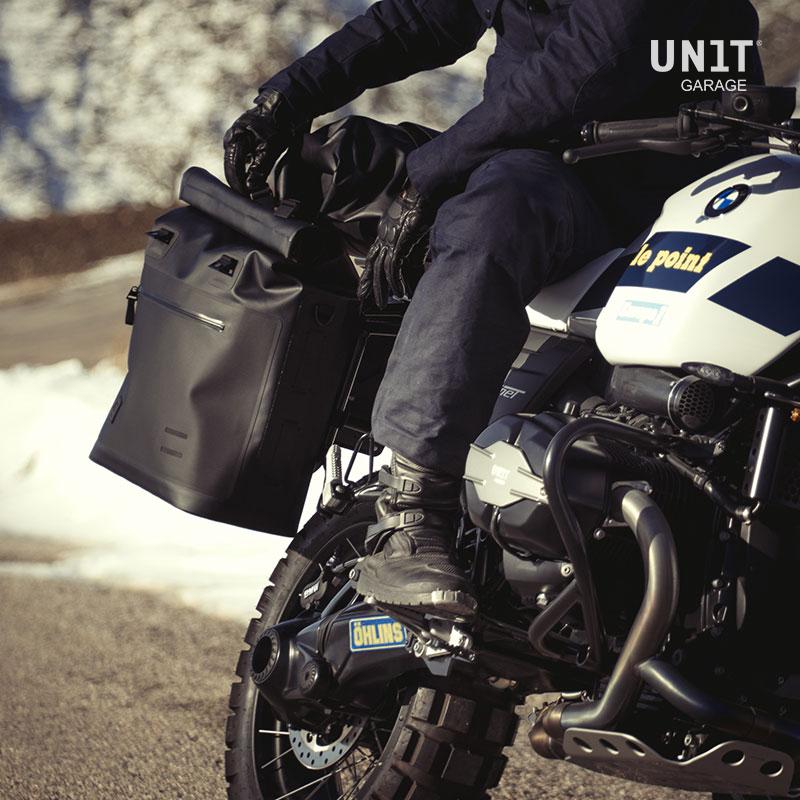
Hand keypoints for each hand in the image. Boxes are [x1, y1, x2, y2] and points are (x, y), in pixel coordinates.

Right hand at [223, 89, 306, 198]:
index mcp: (234, 139)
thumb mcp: (270, 149)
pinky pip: (241, 160)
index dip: (238, 187)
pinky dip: (248, 171)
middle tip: (252, 199)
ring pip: (237, 166)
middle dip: (241, 185)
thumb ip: (258, 169)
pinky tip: (256, 180)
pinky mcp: (243, 141)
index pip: (231, 170)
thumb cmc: (277, 124)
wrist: (284, 107)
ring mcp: (236, 139)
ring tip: (256, 192)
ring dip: (245, 179)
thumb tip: (250, 188)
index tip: (247, 199)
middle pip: (232, 169)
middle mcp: (231, 139)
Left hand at [358, 181, 432, 309]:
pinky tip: (400, 293)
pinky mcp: (401, 240)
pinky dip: (397, 281)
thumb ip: (414, 245)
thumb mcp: (416, 227)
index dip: (368, 274)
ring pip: (381, 269)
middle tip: (364, 304)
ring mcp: (391, 237)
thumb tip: (417, 262)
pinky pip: (395, 266)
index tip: (364, 289)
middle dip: (368, 287)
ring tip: (380, 305)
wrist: (428, 185)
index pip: (373, 257)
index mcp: (386, 231)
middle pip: (373, 266)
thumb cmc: (425, 202)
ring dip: (380, 289)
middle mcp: (385, 235)